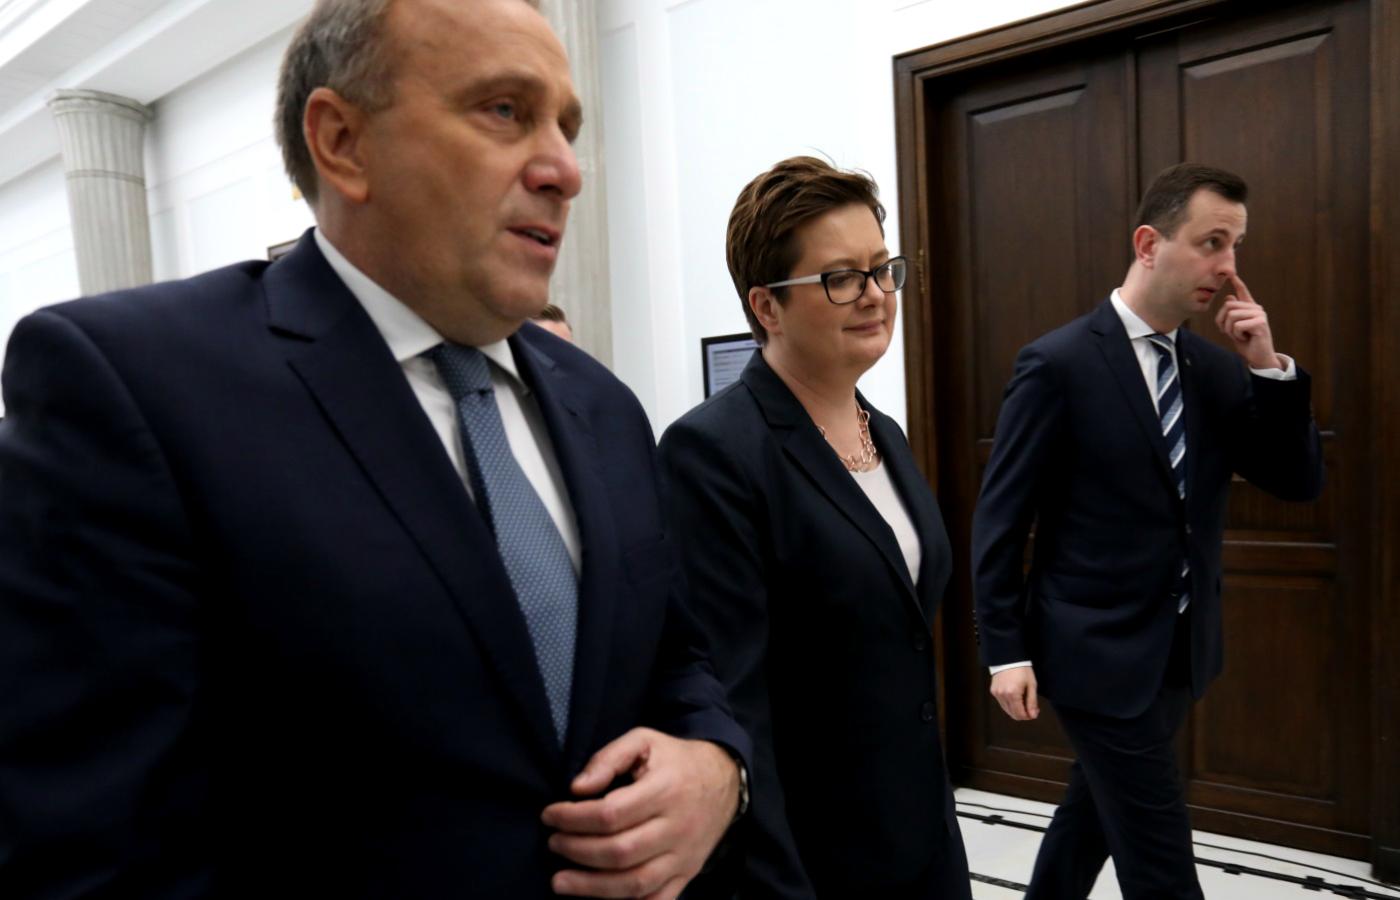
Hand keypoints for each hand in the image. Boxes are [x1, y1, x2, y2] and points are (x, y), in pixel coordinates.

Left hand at [541, 728, 739, 898]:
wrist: (724, 780)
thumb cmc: (675, 760)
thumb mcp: (644, 741)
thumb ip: (608, 758)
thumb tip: (577, 787)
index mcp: (665, 790)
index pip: (611, 814)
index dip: (573, 818)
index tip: (550, 815)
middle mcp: (677, 828)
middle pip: (620, 852)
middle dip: (577, 851)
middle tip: (553, 843)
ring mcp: (683, 856)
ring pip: (635, 883)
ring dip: (591, 887)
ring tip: (560, 881)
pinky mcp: (687, 874)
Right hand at [990, 667, 1039, 720]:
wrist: (1009, 658)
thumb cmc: (1022, 670)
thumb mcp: (1031, 685)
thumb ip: (1032, 702)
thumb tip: (1032, 715)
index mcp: (1013, 694)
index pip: (1020, 714)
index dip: (1029, 716)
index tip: (1035, 712)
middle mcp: (1003, 695)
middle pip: (1013, 714)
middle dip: (1023, 714)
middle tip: (1031, 708)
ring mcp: (997, 694)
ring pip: (1007, 710)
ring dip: (1016, 709)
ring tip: (1023, 701)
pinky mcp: (994, 691)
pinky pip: (1002, 703)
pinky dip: (1009, 704)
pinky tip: (1015, 696)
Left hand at [1213, 274, 1282, 369]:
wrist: (1258, 357)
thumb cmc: (1247, 343)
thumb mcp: (1235, 328)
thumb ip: (1232, 314)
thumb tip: (1229, 296)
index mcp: (1249, 309)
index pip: (1243, 292)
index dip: (1237, 283)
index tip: (1231, 274)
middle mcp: (1255, 308)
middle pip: (1228, 305)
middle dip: (1222, 321)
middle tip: (1230, 332)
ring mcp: (1259, 315)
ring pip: (1231, 315)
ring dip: (1230, 330)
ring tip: (1239, 335)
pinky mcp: (1260, 323)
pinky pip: (1238, 325)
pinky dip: (1237, 334)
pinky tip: (1245, 338)